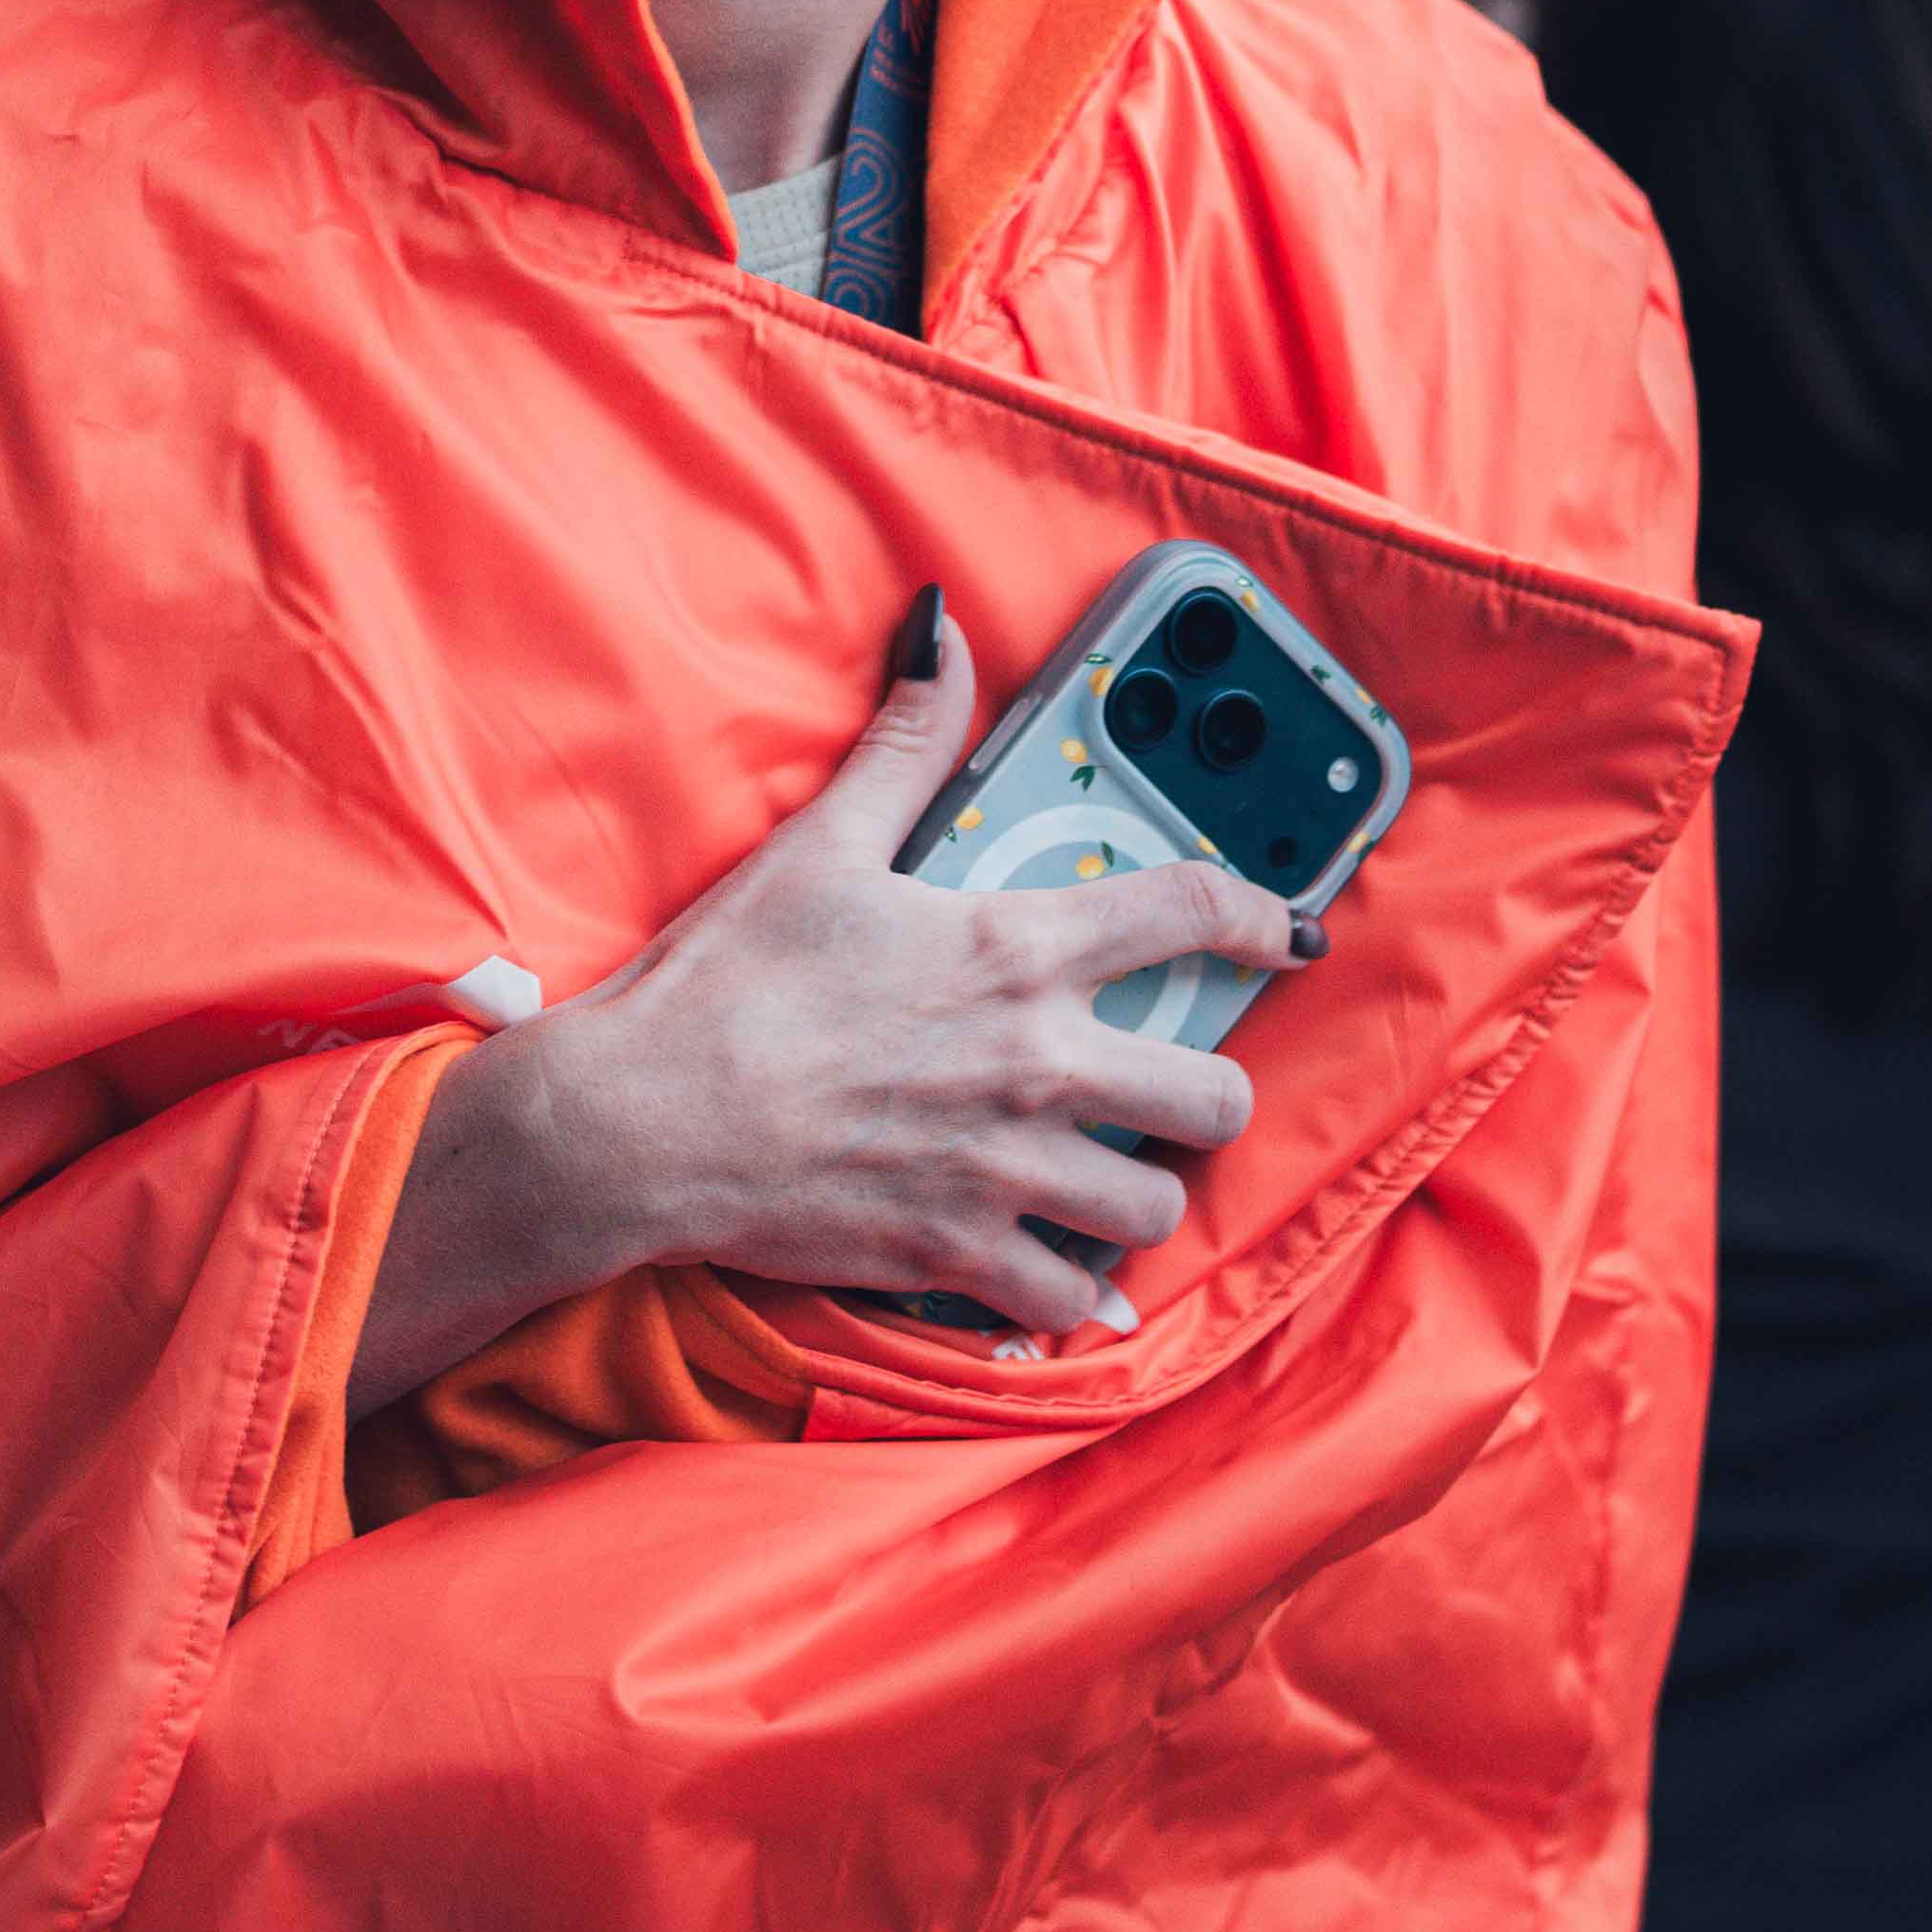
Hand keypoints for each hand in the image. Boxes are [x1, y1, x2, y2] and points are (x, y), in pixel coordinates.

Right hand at [352, 592, 1302, 1400]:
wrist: (643, 1120)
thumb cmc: (728, 981)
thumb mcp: (821, 845)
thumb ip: (904, 744)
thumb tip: (939, 631)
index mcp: (1014, 949)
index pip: (1190, 912)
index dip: (1261, 917)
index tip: (1287, 934)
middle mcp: (1037, 1062)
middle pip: (1213, 1097)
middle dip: (1202, 1097)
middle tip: (1163, 1093)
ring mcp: (1005, 1167)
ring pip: (1155, 1205)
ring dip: (1135, 1193)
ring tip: (1098, 1178)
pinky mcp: (958, 1255)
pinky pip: (1068, 1299)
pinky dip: (1060, 1287)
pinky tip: (1036, 1261)